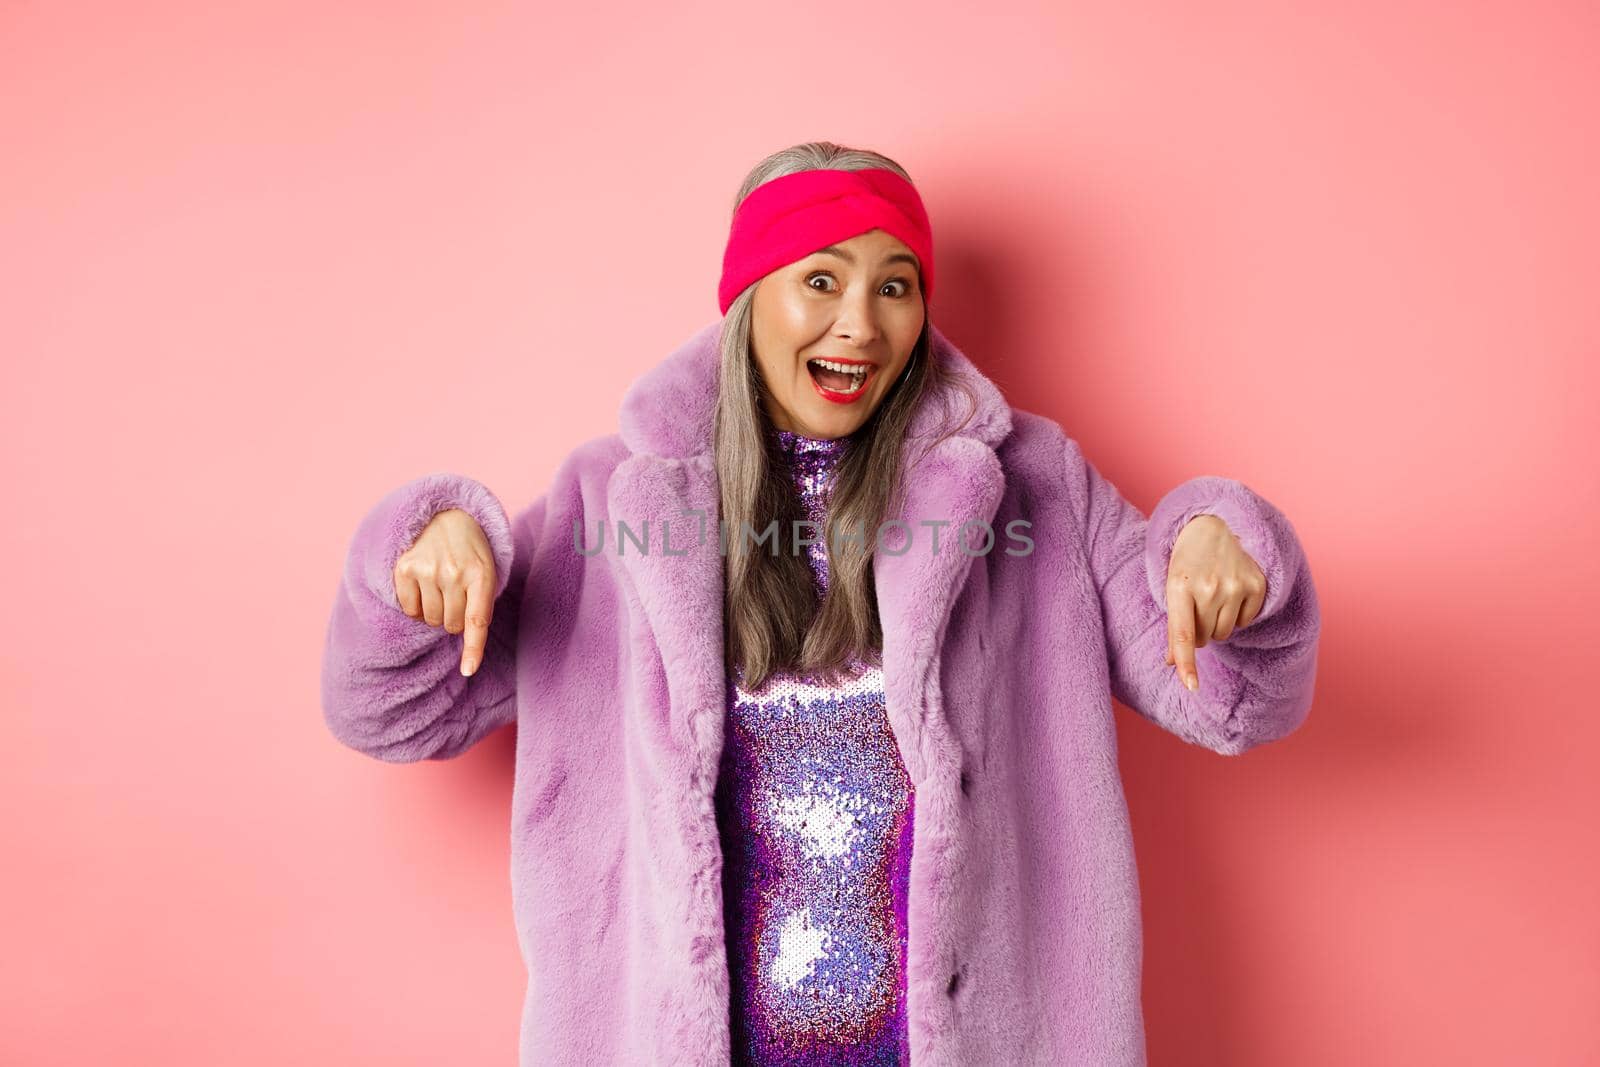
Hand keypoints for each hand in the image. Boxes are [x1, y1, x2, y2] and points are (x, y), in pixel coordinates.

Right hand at [392, 508, 497, 675]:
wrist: (446, 514)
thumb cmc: (470, 552)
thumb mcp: (486, 571)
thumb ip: (480, 604)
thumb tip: (467, 648)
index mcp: (481, 574)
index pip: (477, 620)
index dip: (473, 648)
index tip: (468, 670)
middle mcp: (454, 573)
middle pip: (451, 625)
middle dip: (453, 618)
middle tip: (455, 594)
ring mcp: (428, 570)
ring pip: (429, 619)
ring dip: (434, 612)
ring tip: (439, 586)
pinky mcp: (405, 568)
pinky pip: (409, 609)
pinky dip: (415, 605)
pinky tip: (422, 584)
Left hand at [1164, 515, 1266, 691]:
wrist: (1217, 524)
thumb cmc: (1188, 561)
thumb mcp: (1172, 587)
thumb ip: (1173, 626)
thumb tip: (1172, 663)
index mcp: (1179, 586)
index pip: (1184, 634)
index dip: (1187, 662)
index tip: (1190, 686)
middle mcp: (1209, 587)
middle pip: (1206, 639)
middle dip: (1200, 631)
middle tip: (1198, 605)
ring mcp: (1236, 586)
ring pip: (1226, 634)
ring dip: (1219, 624)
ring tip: (1215, 597)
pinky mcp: (1257, 586)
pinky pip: (1246, 622)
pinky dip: (1238, 615)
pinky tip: (1232, 592)